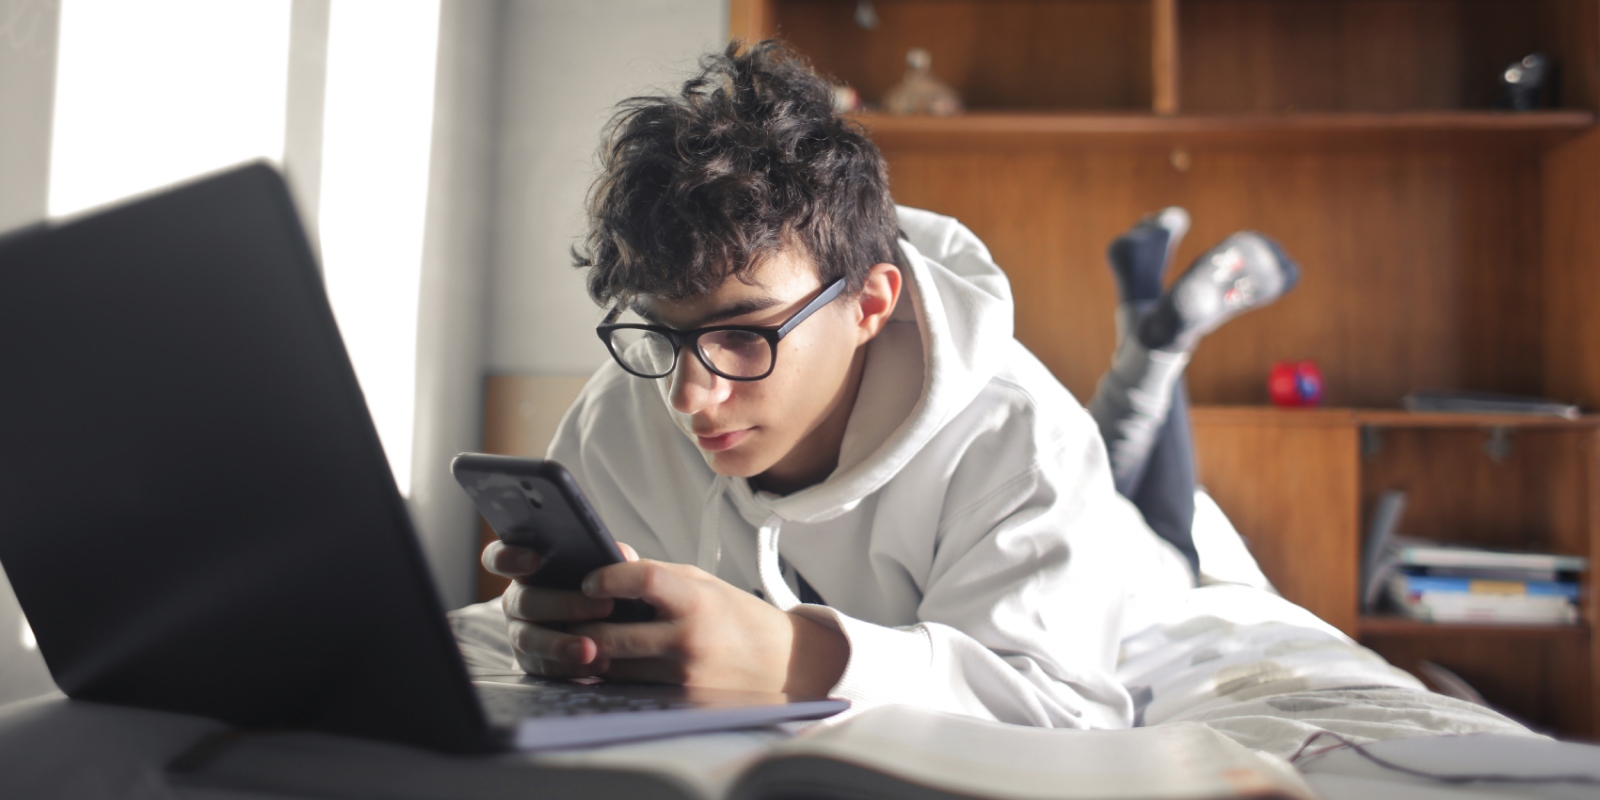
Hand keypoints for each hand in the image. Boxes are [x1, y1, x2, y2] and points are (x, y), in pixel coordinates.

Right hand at [481, 538, 629, 678]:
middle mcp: (516, 600)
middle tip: (603, 607)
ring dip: (560, 644)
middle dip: (564, 604)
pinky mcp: (530, 661)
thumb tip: (621, 555)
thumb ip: (607, 557)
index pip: (499, 558)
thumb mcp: (602, 568)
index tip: (534, 560)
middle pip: (525, 601)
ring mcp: (519, 632)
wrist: (602, 626)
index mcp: (525, 570)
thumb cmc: (595, 587)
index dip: (509, 558)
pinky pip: (543, 667)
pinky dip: (570, 667)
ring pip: (529, 639)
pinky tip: (596, 664)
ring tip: (591, 649)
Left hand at [569, 560, 848, 695]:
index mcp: (697, 601)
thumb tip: (613, 553)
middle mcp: (689, 640)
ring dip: (592, 655)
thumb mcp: (703, 584)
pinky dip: (614, 677)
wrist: (785, 666)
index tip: (591, 582)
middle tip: (568, 618)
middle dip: (581, 627)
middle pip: (611, 635)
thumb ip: (655, 571)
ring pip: (613, 667)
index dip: (608, 578)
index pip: (642, 579)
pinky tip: (608, 664)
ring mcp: (683, 677)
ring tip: (584, 640)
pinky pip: (630, 690)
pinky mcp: (680, 704)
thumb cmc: (738, 618)